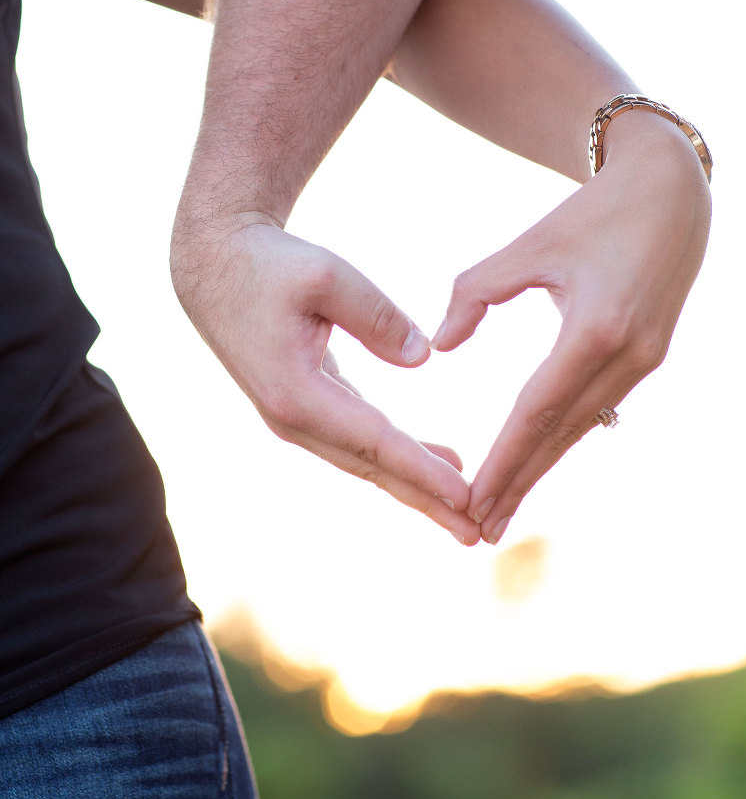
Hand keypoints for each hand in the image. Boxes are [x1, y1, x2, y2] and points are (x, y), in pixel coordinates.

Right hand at [171, 212, 479, 543]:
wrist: (215, 265)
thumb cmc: (270, 265)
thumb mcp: (327, 276)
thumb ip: (377, 316)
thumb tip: (422, 358)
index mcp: (296, 392)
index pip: (373, 440)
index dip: (422, 470)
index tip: (465, 497)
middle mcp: (293, 418)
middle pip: (370, 467)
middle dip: (425, 501)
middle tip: (476, 533)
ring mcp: (294, 417)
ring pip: (364, 460)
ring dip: (413, 485)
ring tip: (465, 508)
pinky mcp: (302, 406)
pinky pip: (356, 441)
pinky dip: (394, 457)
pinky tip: (430, 462)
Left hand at [431, 116, 711, 544]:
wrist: (670, 192)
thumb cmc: (590, 213)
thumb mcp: (529, 245)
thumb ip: (477, 292)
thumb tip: (442, 346)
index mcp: (596, 329)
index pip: (537, 411)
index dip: (504, 460)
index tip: (473, 500)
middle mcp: (627, 356)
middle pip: (560, 434)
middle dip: (519, 483)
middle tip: (480, 529)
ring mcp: (645, 361)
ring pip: (581, 426)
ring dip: (542, 467)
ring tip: (505, 508)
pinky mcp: (649, 356)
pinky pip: (598, 406)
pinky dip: (565, 436)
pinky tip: (542, 458)